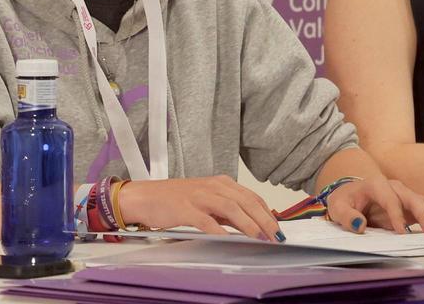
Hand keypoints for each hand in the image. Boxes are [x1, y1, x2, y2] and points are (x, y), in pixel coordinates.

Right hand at [118, 176, 282, 241]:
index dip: (267, 212)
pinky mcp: (186, 209)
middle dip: (263, 219)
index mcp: (220, 183)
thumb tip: (250, 223)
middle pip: (246, 201)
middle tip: (275, 235)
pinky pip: (207, 220)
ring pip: (231, 208)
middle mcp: (213, 186)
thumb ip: (227, 210)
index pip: (251, 196)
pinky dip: (220, 230)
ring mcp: (199, 197)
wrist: (145, 196)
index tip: (277, 226)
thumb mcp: (206, 200)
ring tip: (259, 237)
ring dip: (248, 224)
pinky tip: (229, 239)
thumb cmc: (176, 200)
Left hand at [324, 177, 423, 233]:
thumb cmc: (345, 200)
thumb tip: (359, 226)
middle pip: (413, 198)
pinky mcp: (410, 204)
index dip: (397, 215)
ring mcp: (405, 195)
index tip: (402, 232)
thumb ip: (347, 216)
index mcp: (376, 185)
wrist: (351, 193)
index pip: (390, 199)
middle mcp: (394, 187)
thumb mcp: (338, 207)